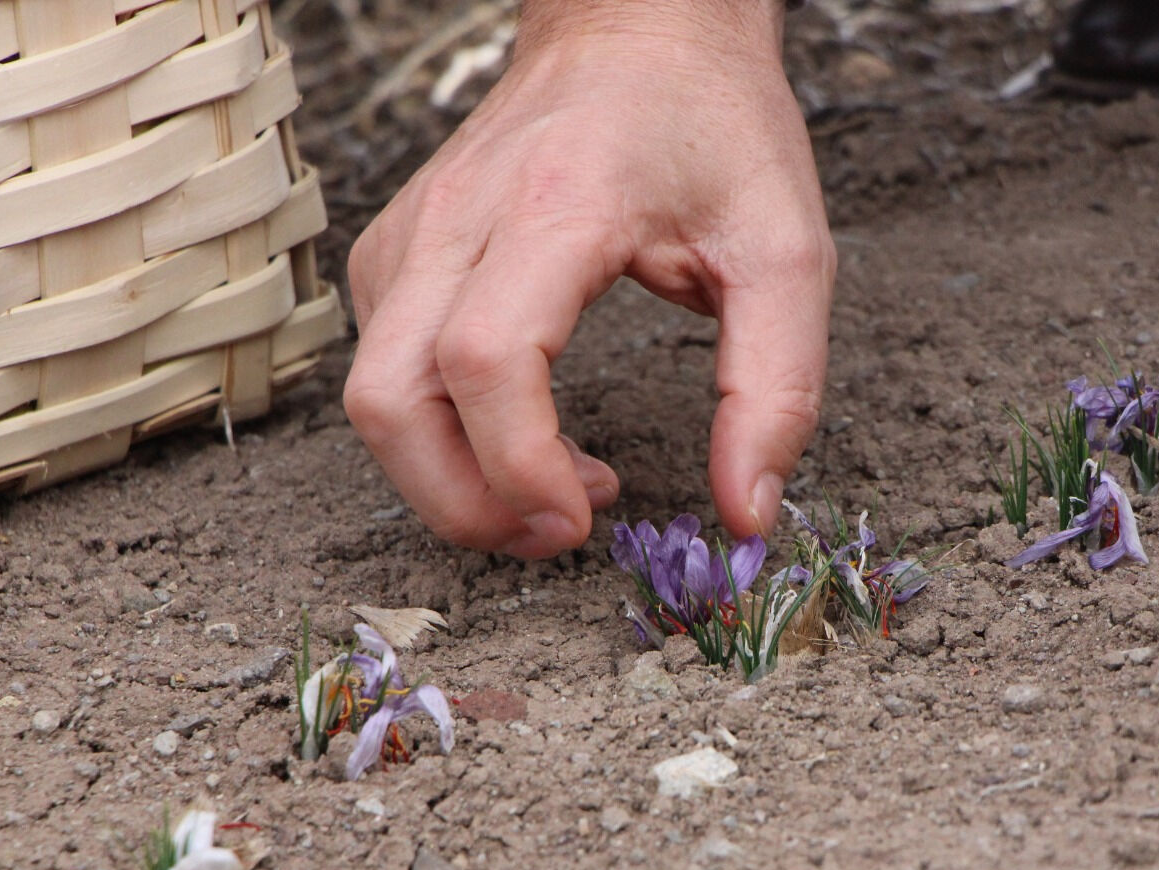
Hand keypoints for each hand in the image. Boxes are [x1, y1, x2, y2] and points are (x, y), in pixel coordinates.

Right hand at [345, 1, 834, 557]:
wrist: (641, 28)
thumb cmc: (716, 128)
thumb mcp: (786, 253)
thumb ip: (777, 389)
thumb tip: (747, 515)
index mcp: (559, 205)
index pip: (484, 359)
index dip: (520, 466)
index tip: (586, 514)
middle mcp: (460, 217)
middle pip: (391, 399)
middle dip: (464, 504)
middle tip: (563, 529)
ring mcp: (413, 233)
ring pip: (372, 396)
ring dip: (448, 480)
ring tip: (556, 490)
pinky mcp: (399, 253)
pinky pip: (384, 369)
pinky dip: (440, 435)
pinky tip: (526, 433)